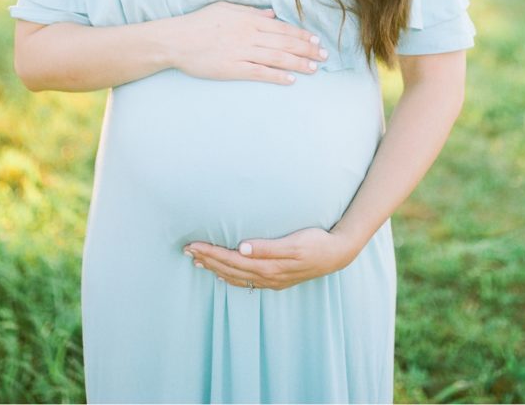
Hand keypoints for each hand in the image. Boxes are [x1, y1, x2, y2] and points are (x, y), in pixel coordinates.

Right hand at [171, 1, 328, 85]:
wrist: (176, 40)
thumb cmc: (200, 23)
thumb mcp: (226, 9)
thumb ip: (250, 12)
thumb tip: (271, 14)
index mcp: (248, 20)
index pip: (282, 28)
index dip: (301, 35)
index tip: (316, 41)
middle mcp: (248, 35)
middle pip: (284, 43)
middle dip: (307, 49)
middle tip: (324, 56)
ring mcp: (241, 53)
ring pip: (276, 58)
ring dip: (298, 63)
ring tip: (315, 69)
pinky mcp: (232, 69)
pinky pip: (259, 73)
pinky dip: (277, 76)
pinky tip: (291, 80)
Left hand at [182, 227, 358, 289]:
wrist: (337, 254)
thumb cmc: (316, 243)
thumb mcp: (294, 243)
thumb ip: (267, 247)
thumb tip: (241, 248)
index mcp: (269, 266)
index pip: (232, 260)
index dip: (211, 253)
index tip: (193, 245)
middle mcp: (267, 276)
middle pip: (230, 270)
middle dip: (207, 260)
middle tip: (187, 250)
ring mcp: (272, 280)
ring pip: (236, 277)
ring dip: (216, 269)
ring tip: (198, 261)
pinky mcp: (276, 279)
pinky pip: (247, 281)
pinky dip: (231, 277)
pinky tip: (224, 273)